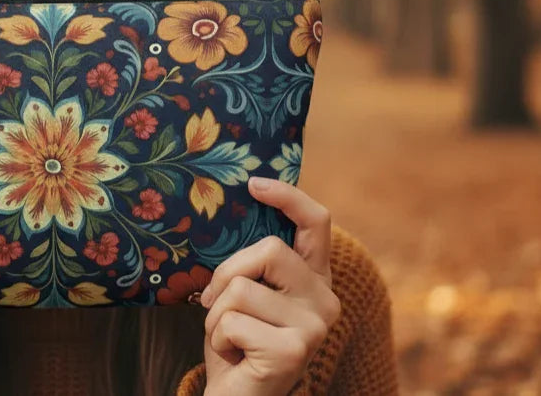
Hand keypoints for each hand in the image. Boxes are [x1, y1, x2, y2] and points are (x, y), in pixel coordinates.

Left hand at [199, 177, 340, 395]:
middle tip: (215, 303)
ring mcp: (314, 327)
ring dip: (216, 314)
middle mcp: (325, 301)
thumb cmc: (237, 342)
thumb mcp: (246, 294)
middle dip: (227, 272)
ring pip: (241, 288)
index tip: (254, 184)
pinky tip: (234, 356)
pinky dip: (218, 337)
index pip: (316, 223)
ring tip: (229, 336)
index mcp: (314, 280)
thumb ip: (253, 264)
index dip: (288, 197)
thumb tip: (231, 212)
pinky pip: (232, 321)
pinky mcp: (293, 350)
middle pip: (268, 249)